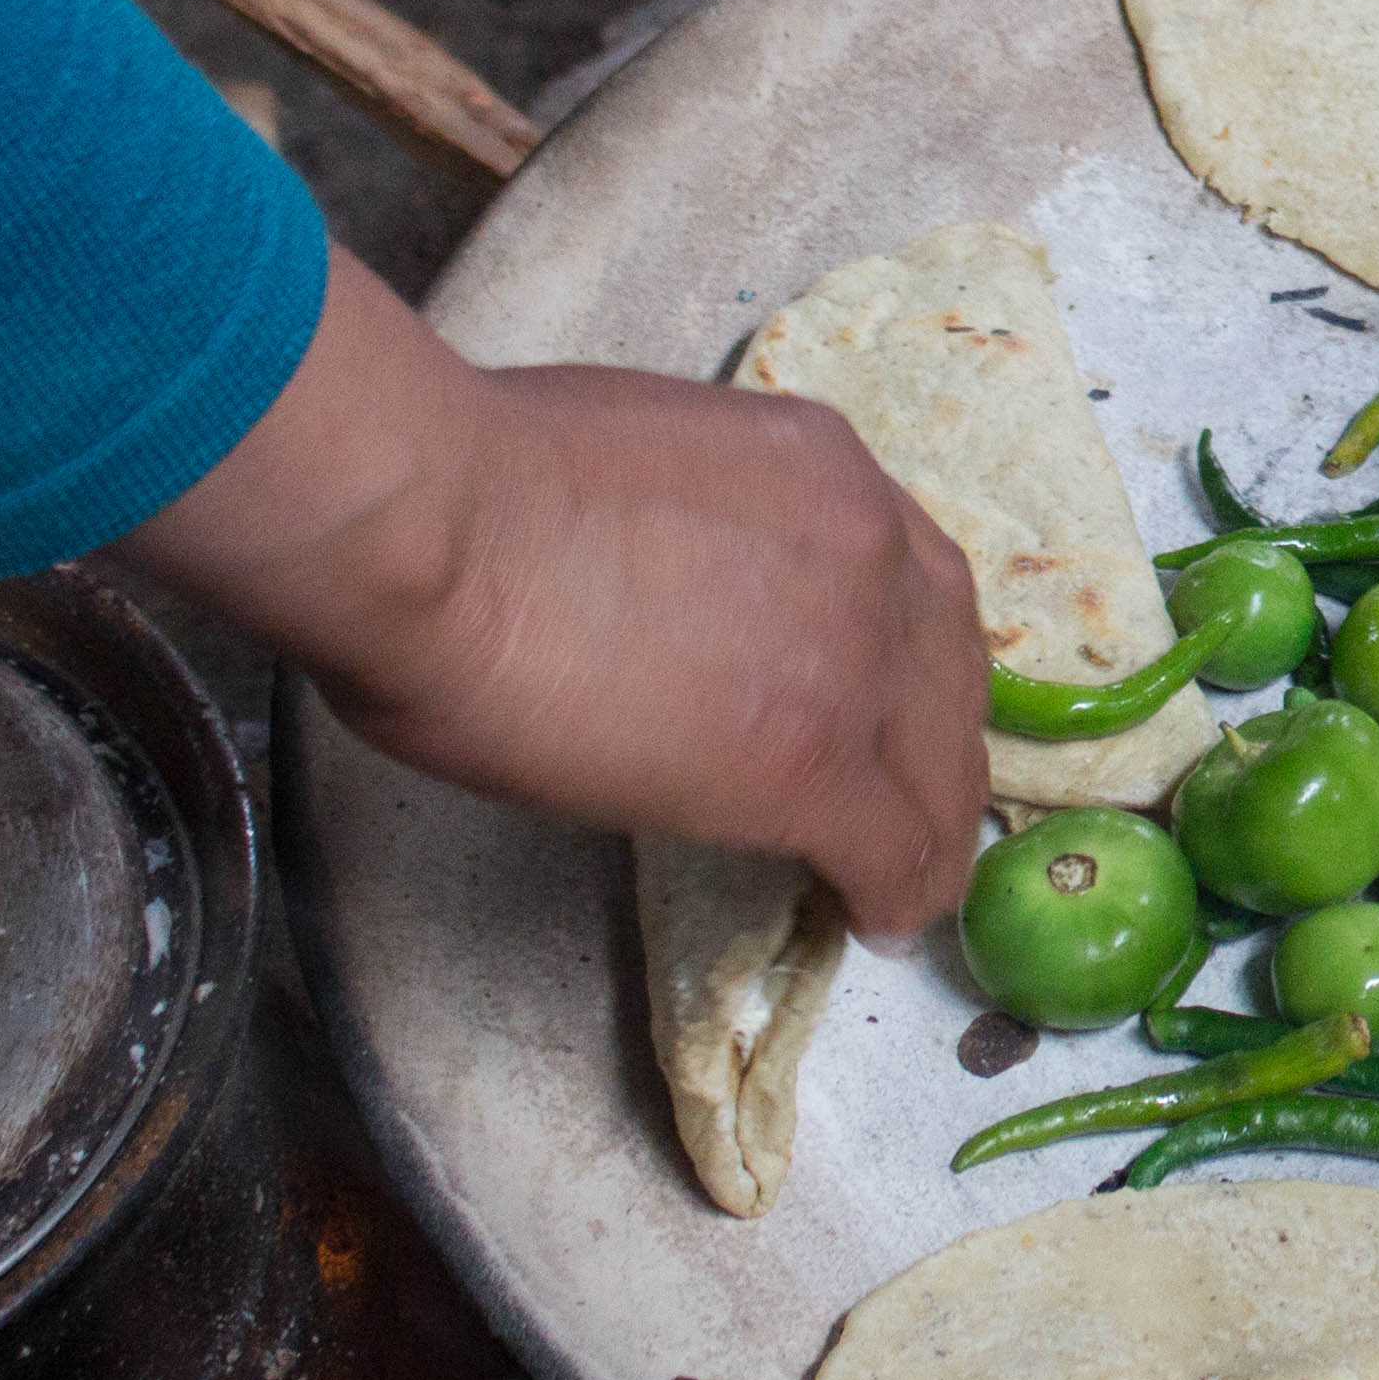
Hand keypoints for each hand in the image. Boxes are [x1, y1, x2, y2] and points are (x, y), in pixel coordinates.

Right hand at [114, 249, 990, 934]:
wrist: (433, 528)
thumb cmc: (467, 477)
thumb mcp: (645, 459)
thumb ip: (704, 522)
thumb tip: (674, 582)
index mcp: (822, 467)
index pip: (913, 575)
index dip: (913, 651)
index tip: (895, 699)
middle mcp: (868, 554)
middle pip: (945, 670)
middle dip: (936, 740)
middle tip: (917, 798)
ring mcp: (852, 661)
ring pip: (937, 764)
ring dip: (931, 824)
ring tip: (913, 880)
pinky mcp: (810, 767)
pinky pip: (891, 846)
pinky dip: (897, 891)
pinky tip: (879, 920)